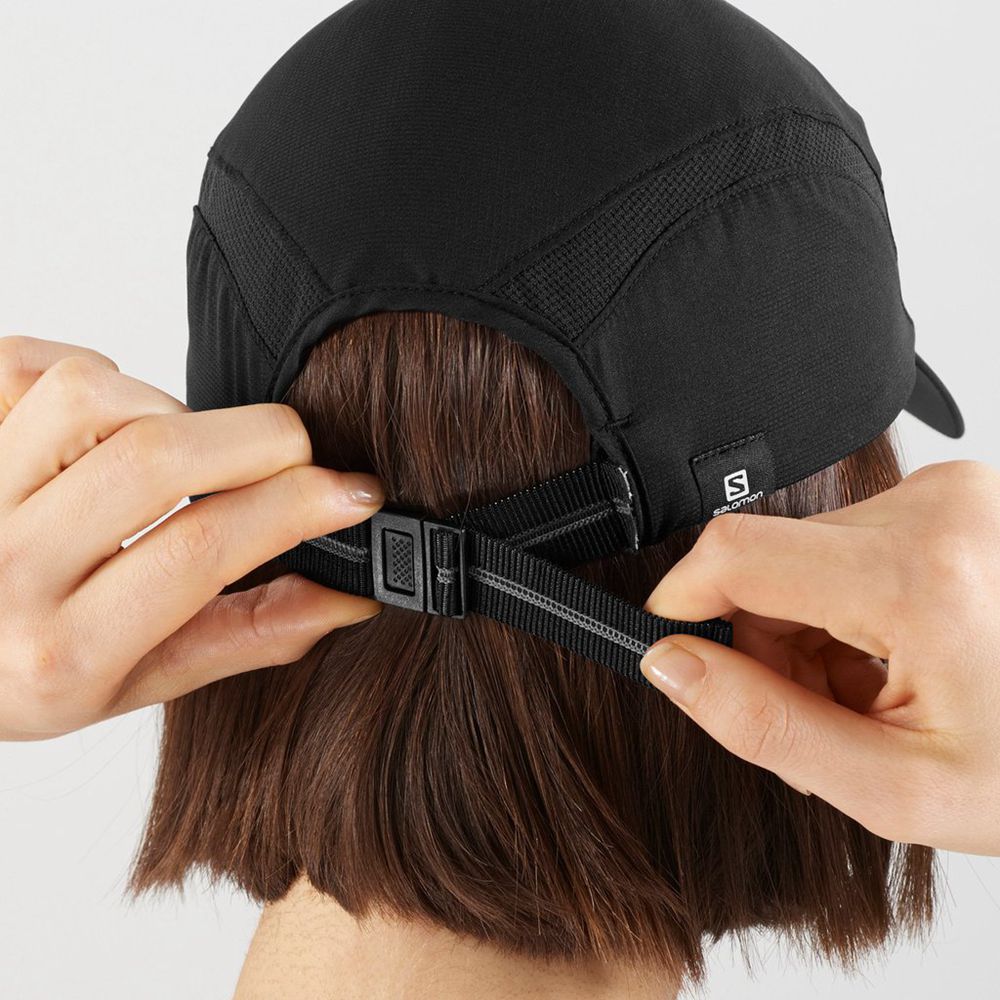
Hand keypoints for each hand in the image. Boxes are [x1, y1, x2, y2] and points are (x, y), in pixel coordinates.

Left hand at [0, 336, 383, 740]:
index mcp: (61, 649)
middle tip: (295, 453)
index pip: (200, 550)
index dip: (297, 506)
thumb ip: (245, 635)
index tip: (357, 492)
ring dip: (166, 406)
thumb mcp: (136, 679)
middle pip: (155, 456)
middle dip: (260, 438)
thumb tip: (348, 594)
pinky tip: (104, 425)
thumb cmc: (29, 666)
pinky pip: (31, 361)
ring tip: (178, 446)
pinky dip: (93, 378)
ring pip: (92, 393)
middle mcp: (5, 568)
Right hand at [641, 460, 999, 855]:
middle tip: (826, 709)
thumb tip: (672, 667)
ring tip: (877, 688)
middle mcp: (936, 511)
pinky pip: (847, 543)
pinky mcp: (953, 498)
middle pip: (766, 558)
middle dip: (765, 639)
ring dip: (810, 627)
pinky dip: (848, 604)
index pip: (736, 552)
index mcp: (920, 579)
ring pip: (802, 553)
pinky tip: (897, 653)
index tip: (675, 650)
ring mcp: (952, 495)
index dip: (681, 601)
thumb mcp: (897, 786)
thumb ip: (766, 725)